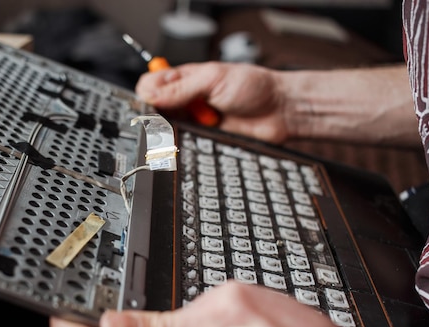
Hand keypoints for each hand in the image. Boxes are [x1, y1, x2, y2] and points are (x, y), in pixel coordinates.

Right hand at [135, 62, 288, 144]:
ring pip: (168, 131)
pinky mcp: (204, 140)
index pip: (151, 85)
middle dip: (158, 116)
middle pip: (155, 111)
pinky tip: (197, 137)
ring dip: (176, 131)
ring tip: (190, 125)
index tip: (151, 102)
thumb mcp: (213, 79)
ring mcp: (195, 122)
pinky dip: (188, 144)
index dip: (147, 94)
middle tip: (168, 117)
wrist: (281, 112)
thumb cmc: (255, 87)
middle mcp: (187, 101)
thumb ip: (181, 88)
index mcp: (185, 79)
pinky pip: (186, 146)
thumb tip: (150, 94)